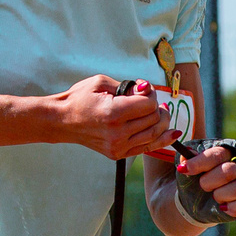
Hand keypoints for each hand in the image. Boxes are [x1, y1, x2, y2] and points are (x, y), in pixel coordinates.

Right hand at [49, 76, 171, 159]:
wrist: (63, 121)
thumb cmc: (80, 98)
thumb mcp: (101, 82)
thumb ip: (128, 86)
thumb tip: (147, 89)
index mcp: (113, 113)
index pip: (149, 104)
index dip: (150, 94)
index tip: (143, 89)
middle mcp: (118, 133)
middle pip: (154, 119)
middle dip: (158, 107)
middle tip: (153, 100)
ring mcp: (118, 146)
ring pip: (154, 134)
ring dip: (163, 121)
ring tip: (162, 112)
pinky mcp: (118, 153)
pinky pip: (147, 147)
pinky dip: (162, 139)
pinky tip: (172, 132)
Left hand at [174, 140, 235, 222]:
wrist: (194, 200)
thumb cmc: (193, 178)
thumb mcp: (186, 166)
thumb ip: (186, 157)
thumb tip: (187, 153)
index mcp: (227, 151)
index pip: (218, 154)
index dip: (200, 162)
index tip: (183, 169)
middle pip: (230, 171)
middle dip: (209, 182)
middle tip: (202, 186)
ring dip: (221, 195)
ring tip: (213, 197)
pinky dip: (235, 208)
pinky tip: (223, 207)